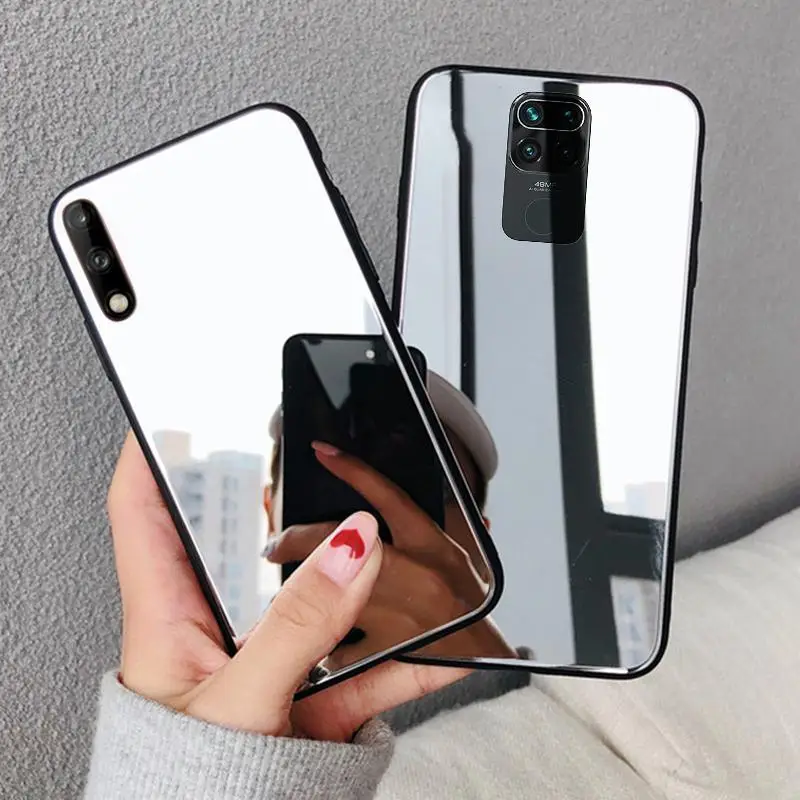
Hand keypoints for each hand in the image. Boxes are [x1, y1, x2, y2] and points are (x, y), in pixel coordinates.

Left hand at [109, 432, 472, 742]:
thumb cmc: (187, 790)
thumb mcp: (237, 703)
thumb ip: (295, 626)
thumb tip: (348, 550)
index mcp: (166, 618)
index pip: (143, 513)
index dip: (151, 454)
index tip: (170, 409)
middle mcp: (217, 631)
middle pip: (239, 541)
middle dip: (268, 498)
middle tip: (294, 458)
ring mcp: (270, 662)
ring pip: (317, 599)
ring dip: (360, 579)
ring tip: (390, 545)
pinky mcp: (312, 699)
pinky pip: (366, 667)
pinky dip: (407, 662)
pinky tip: (439, 652)